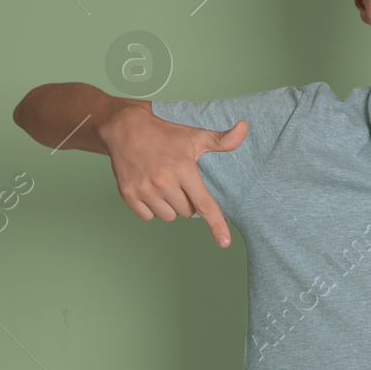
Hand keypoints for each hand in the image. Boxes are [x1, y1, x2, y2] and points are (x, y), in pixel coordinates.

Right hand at [106, 106, 247, 247]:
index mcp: (183, 170)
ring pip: (168, 216)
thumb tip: (245, 126)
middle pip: (187, 212)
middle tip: (179, 182)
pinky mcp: (128, 195)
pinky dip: (151, 208)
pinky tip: (150, 189)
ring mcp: (144, 189)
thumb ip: (223, 140)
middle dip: (187, 201)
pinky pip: (148, 216)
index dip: (216, 224)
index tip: (224, 242)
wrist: (125, 128)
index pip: (204, 204)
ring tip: (164, 184)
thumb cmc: (165, 133)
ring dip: (170, 206)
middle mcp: (163, 182)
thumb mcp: (196, 136)